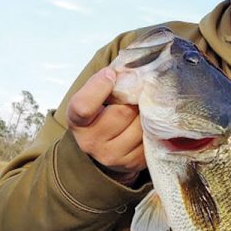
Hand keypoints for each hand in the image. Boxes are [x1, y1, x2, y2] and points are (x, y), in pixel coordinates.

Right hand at [66, 67, 145, 184]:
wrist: (103, 148)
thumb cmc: (100, 113)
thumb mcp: (94, 97)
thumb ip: (106, 81)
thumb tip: (131, 67)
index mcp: (77, 122)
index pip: (84, 106)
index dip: (99, 87)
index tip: (111, 75)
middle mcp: (91, 143)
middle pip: (122, 112)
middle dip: (133, 99)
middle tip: (137, 92)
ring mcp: (113, 156)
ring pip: (140, 126)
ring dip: (145, 114)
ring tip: (142, 109)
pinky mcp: (133, 163)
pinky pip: (151, 139)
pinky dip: (153, 128)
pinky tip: (148, 124)